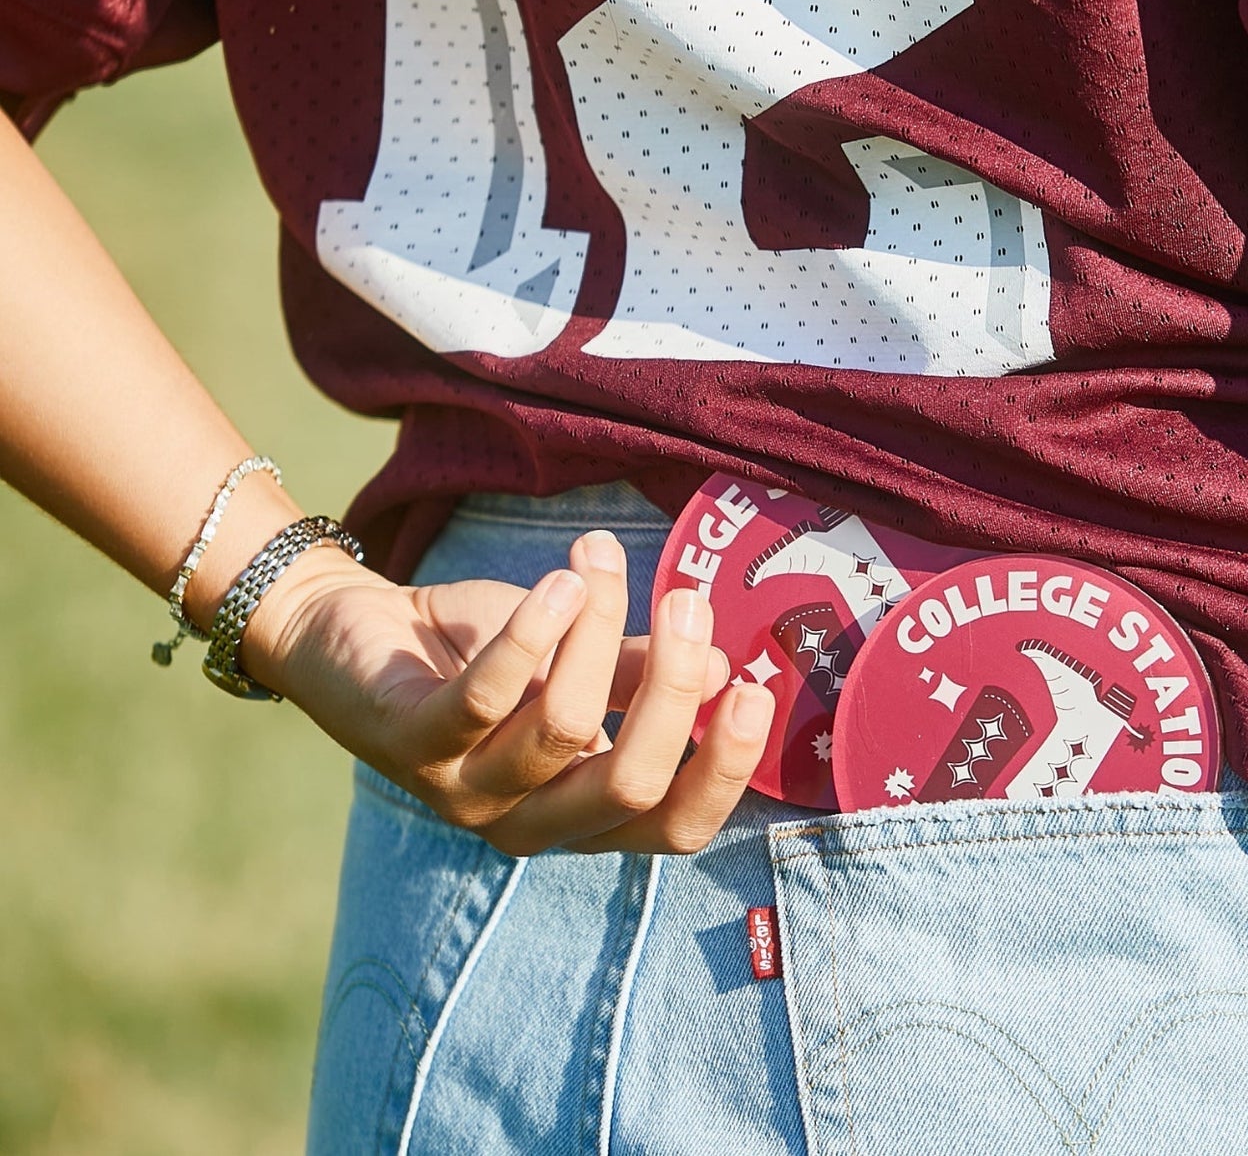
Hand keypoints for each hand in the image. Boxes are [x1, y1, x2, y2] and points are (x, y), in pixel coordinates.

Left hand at [237, 530, 774, 855]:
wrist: (353, 632)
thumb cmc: (477, 652)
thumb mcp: (573, 662)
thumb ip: (639, 671)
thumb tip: (726, 664)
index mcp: (578, 810)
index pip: (673, 828)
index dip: (723, 770)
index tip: (755, 689)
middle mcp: (525, 821)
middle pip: (628, 788)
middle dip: (671, 690)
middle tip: (692, 603)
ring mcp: (461, 790)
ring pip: (563, 728)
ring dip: (598, 631)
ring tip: (597, 558)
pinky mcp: (408, 742)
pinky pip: (485, 698)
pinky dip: (533, 634)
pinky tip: (559, 581)